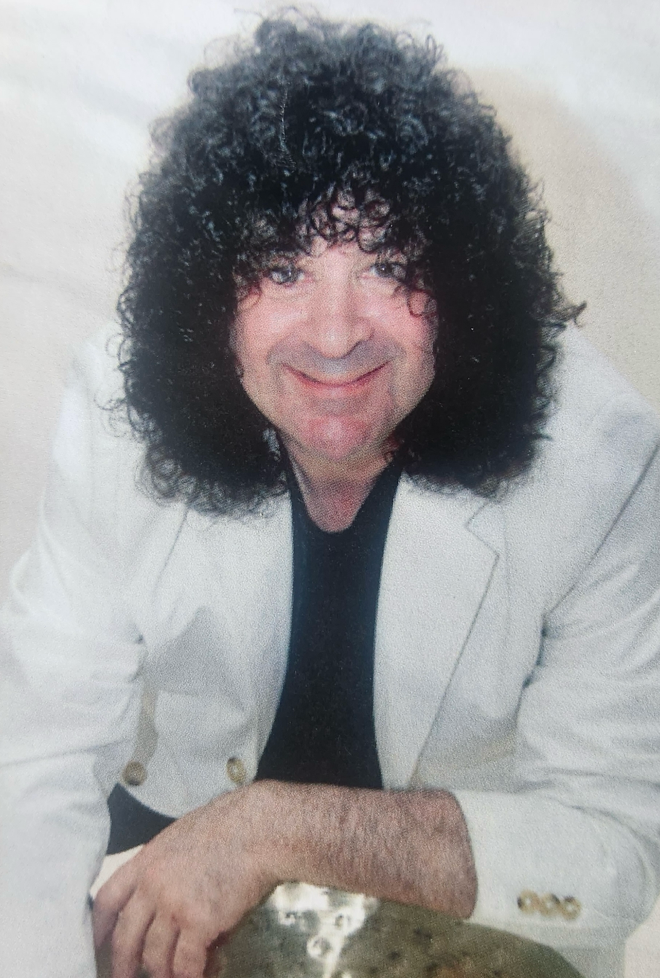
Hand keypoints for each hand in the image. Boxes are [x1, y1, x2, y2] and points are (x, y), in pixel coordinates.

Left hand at [92, 786, 274, 977]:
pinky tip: (199, 977)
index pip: (109, 899)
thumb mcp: (185, 837)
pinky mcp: (198, 923)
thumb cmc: (233, 827)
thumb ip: (169, 868)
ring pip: (155, 957)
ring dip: (164, 974)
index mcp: (148, 860)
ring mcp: (174, 905)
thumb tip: (171, 905)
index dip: (99, 927)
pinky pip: (186, 965)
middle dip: (122, 965)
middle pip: (126, 937)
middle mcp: (154, 885)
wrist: (259, 828)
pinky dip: (191, 977)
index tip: (96, 944)